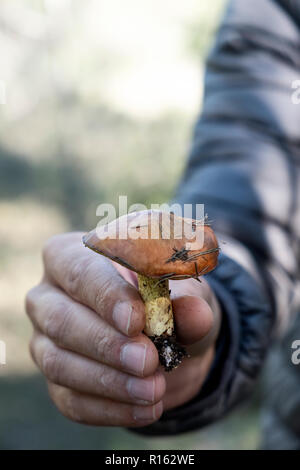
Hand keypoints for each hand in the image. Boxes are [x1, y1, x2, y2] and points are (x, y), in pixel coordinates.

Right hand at [25, 232, 220, 426]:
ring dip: (109, 380)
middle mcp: (50, 297)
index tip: (137, 320)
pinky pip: (70, 400)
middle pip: (60, 320)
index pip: (79, 271)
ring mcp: (46, 340)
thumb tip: (194, 313)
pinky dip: (110, 408)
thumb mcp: (187, 292)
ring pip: (58, 363)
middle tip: (149, 360)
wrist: (166, 341)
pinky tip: (145, 409)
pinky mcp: (56, 380)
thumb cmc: (167, 300)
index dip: (105, 296)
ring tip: (154, 390)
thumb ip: (190, 300)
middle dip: (106, 343)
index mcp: (74, 256)